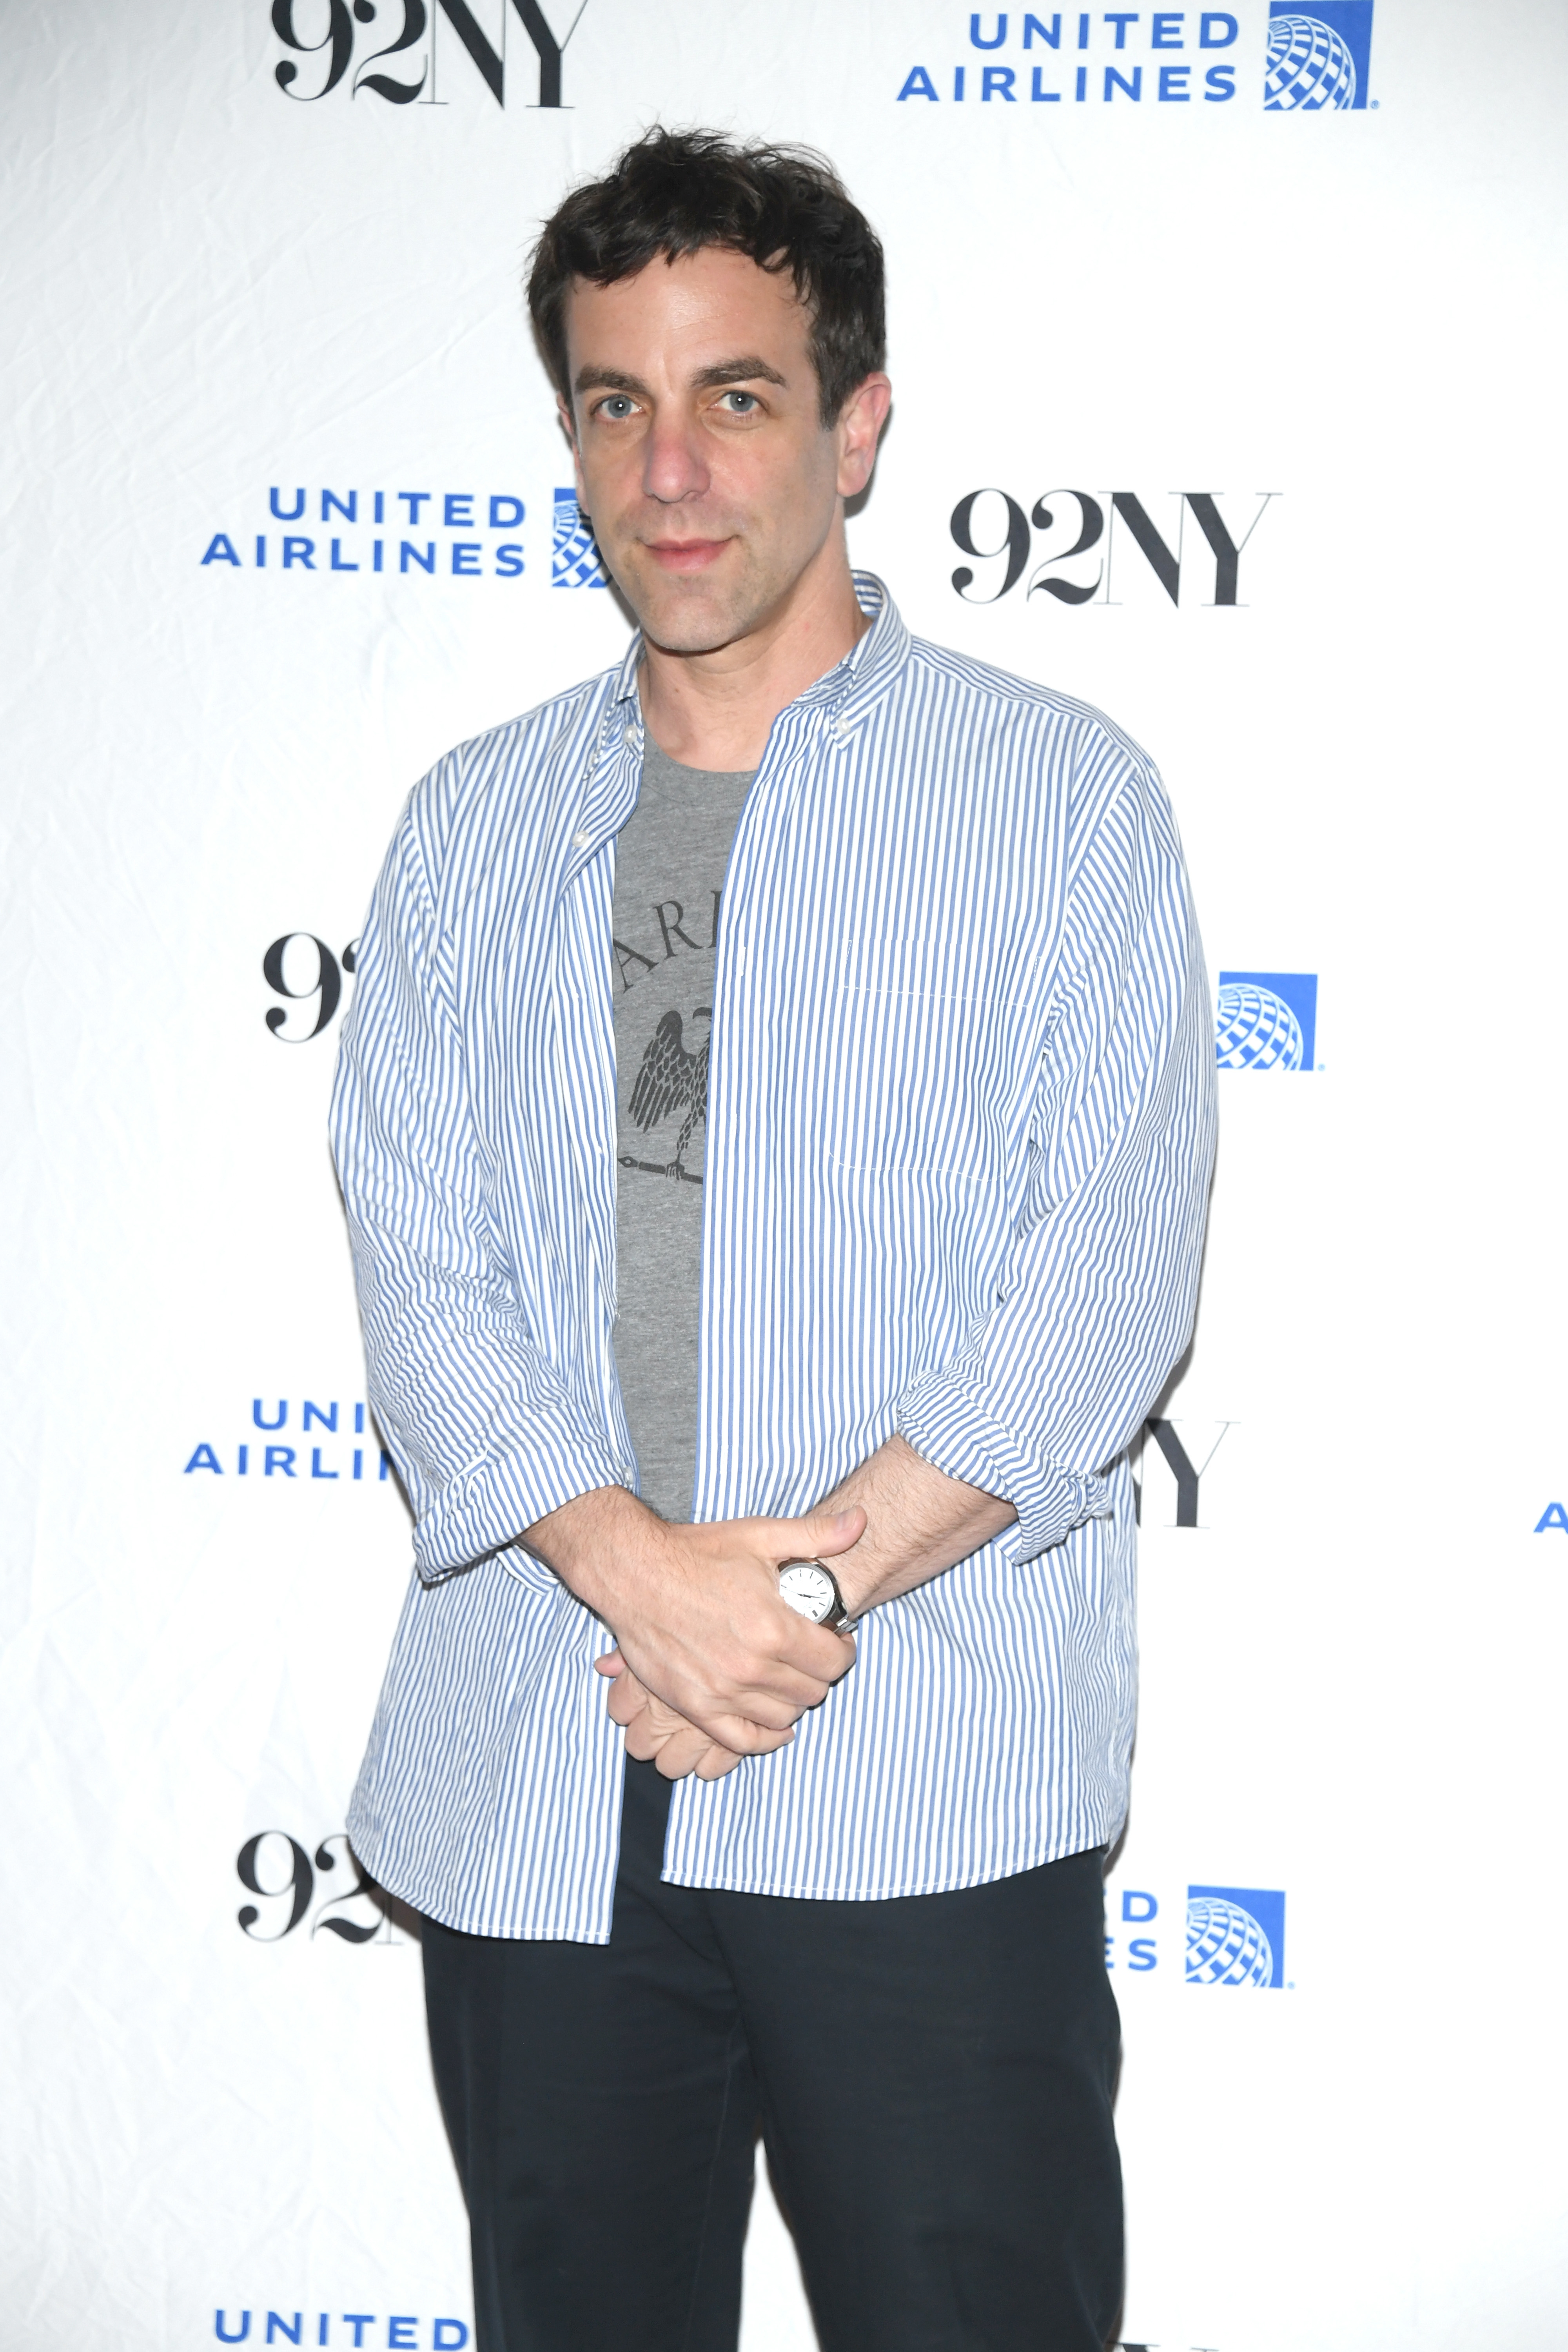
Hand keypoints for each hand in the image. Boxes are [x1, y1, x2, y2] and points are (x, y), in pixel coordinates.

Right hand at [524, 1490, 864, 1756]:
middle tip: (812, 1655)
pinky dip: (765, 1737)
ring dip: (794, 1700)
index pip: (835, 1662)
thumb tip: (862, 1520)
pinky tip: (773, 1722)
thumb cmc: (696, 1552)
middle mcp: (751, 1667)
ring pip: (784, 1717)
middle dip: (820, 1673)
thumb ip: (816, 1535)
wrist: (633, 1572)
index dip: (843, 1650)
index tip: (836, 1639)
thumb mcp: (760, 1534)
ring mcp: (721, 1691)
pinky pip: (742, 1741)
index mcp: (774, 1628)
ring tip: (789, 1677)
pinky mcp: (695, 1706)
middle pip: (813, 1691)